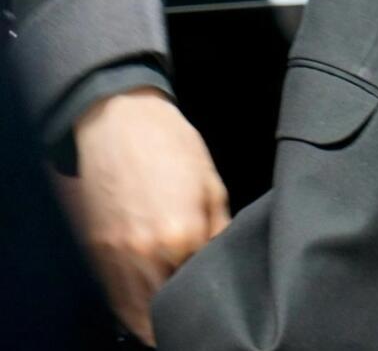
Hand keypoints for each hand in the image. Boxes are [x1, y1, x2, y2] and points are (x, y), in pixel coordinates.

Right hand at [49, 87, 231, 345]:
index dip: (207, 291)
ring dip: (154, 318)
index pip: (199, 288)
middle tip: (194, 303)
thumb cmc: (171, 144)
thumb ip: (218, 231)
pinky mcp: (95, 253)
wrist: (120, 119)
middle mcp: (145, 256)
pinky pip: (115, 299)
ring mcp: (115, 258)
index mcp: (182, 237)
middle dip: (180, 307)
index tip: (212, 290)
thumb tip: (220, 263)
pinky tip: (145, 304)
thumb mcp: (211, 184)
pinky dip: (130, 309)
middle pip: (165, 308)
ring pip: (137, 315)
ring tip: (170, 311)